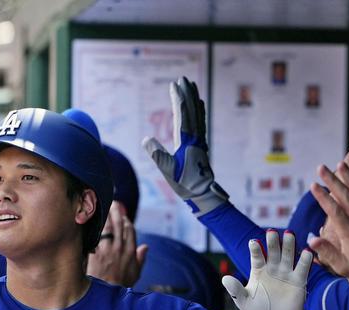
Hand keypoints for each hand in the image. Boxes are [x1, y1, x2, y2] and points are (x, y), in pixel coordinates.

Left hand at [87, 202, 147, 286]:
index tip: (123, 217)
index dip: (127, 221)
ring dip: (106, 214)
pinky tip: (93, 219)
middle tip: (113, 203)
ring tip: (103, 206)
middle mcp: (120, 248)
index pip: (130, 230)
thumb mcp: (135, 274)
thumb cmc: (120, 285)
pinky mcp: (96, 251)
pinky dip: (96, 225)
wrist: (105, 295)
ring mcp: (108, 249)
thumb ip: (140, 259)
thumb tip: (145, 247)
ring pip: (108, 226)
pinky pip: (96, 234)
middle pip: (119, 224)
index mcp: (131, 252)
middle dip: (117, 211)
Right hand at [142, 77, 228, 215]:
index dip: (178, 99)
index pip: (182, 115)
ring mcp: (200, 140)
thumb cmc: (184, 183)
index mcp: (186, 142)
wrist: (202, 193)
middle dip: (187, 94)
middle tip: (183, 78)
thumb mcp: (168, 171)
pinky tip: (199, 104)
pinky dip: (200, 110)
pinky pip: (201, 122)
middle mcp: (195, 137)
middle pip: (191, 111)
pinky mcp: (201, 144)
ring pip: (198, 114)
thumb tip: (146, 139)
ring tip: (191, 85)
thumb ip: (157, 155)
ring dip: (194, 99)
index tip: (174, 85)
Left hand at [222, 230, 311, 309]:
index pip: (257, 256)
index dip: (255, 249)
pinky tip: (306, 252)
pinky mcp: (298, 281)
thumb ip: (235, 290)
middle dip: (272, 242)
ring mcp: (286, 273)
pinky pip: (302, 268)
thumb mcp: (244, 302)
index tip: (253, 242)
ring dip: (289, 245)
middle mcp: (273, 268)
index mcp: (258, 271)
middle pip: (273, 252)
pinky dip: (305, 260)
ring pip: (288, 255)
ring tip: (289, 233)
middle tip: (271, 232)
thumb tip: (224, 279)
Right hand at [308, 161, 348, 283]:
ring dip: (348, 176)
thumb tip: (312, 240)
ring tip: (339, 164)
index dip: (323, 197)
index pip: (334, 210)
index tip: (314, 186)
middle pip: (345, 195)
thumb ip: (328, 253)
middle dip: (332, 180)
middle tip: (321, 168)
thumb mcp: (343, 267)